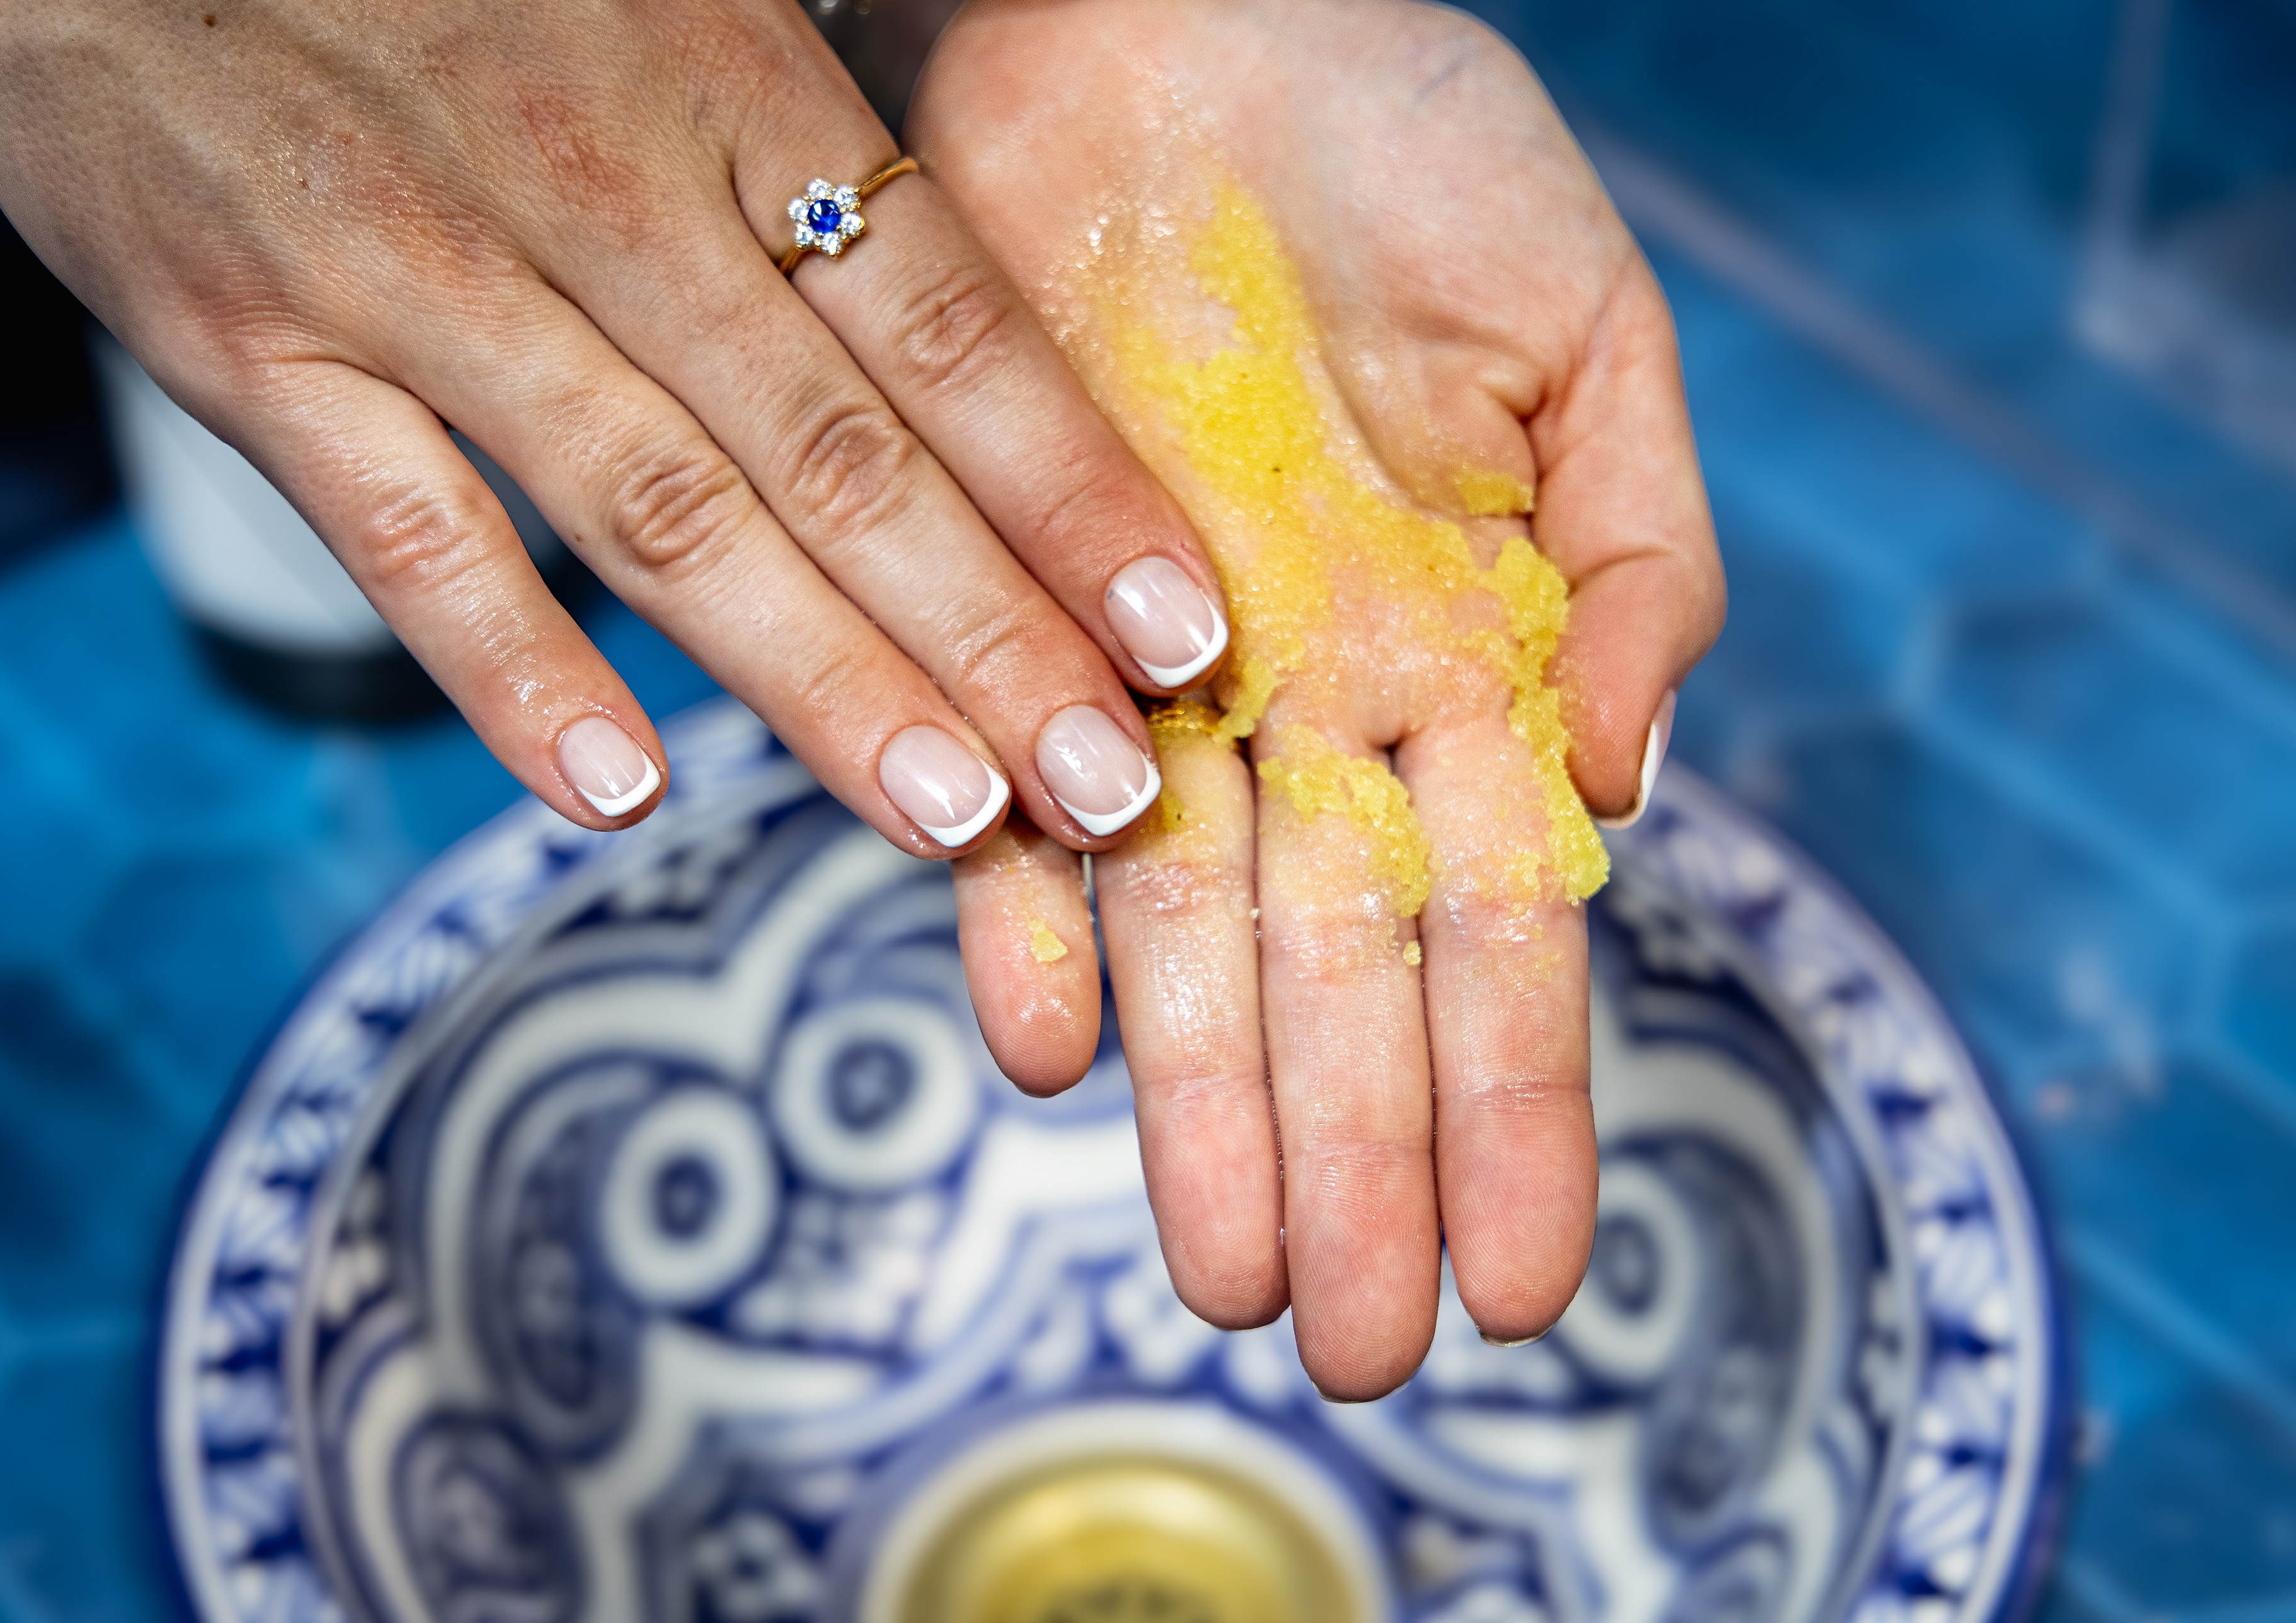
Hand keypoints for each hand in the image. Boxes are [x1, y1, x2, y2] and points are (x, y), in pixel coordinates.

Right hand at [0, 0, 1229, 854]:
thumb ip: (816, 139)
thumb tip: (974, 314)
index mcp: (729, 87)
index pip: (945, 327)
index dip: (1073, 491)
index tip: (1181, 633)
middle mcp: (598, 191)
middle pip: (838, 455)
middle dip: (995, 636)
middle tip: (1114, 789)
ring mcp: (423, 279)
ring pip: (662, 517)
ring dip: (820, 681)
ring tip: (954, 820)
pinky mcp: (264, 353)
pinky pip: (409, 536)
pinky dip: (514, 671)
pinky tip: (623, 795)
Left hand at [913, 0, 1724, 1395]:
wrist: (1182, 18)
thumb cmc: (1407, 148)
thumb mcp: (1582, 333)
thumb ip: (1634, 559)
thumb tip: (1622, 788)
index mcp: (1461, 648)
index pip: (1500, 923)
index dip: (1516, 1106)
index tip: (1529, 1280)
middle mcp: (1304, 696)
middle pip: (1333, 973)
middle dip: (1350, 1162)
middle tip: (1352, 1347)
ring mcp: (1148, 666)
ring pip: (1175, 930)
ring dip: (1196, 1102)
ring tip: (1223, 1272)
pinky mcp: (1000, 608)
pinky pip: (995, 796)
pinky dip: (1014, 912)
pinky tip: (1039, 1045)